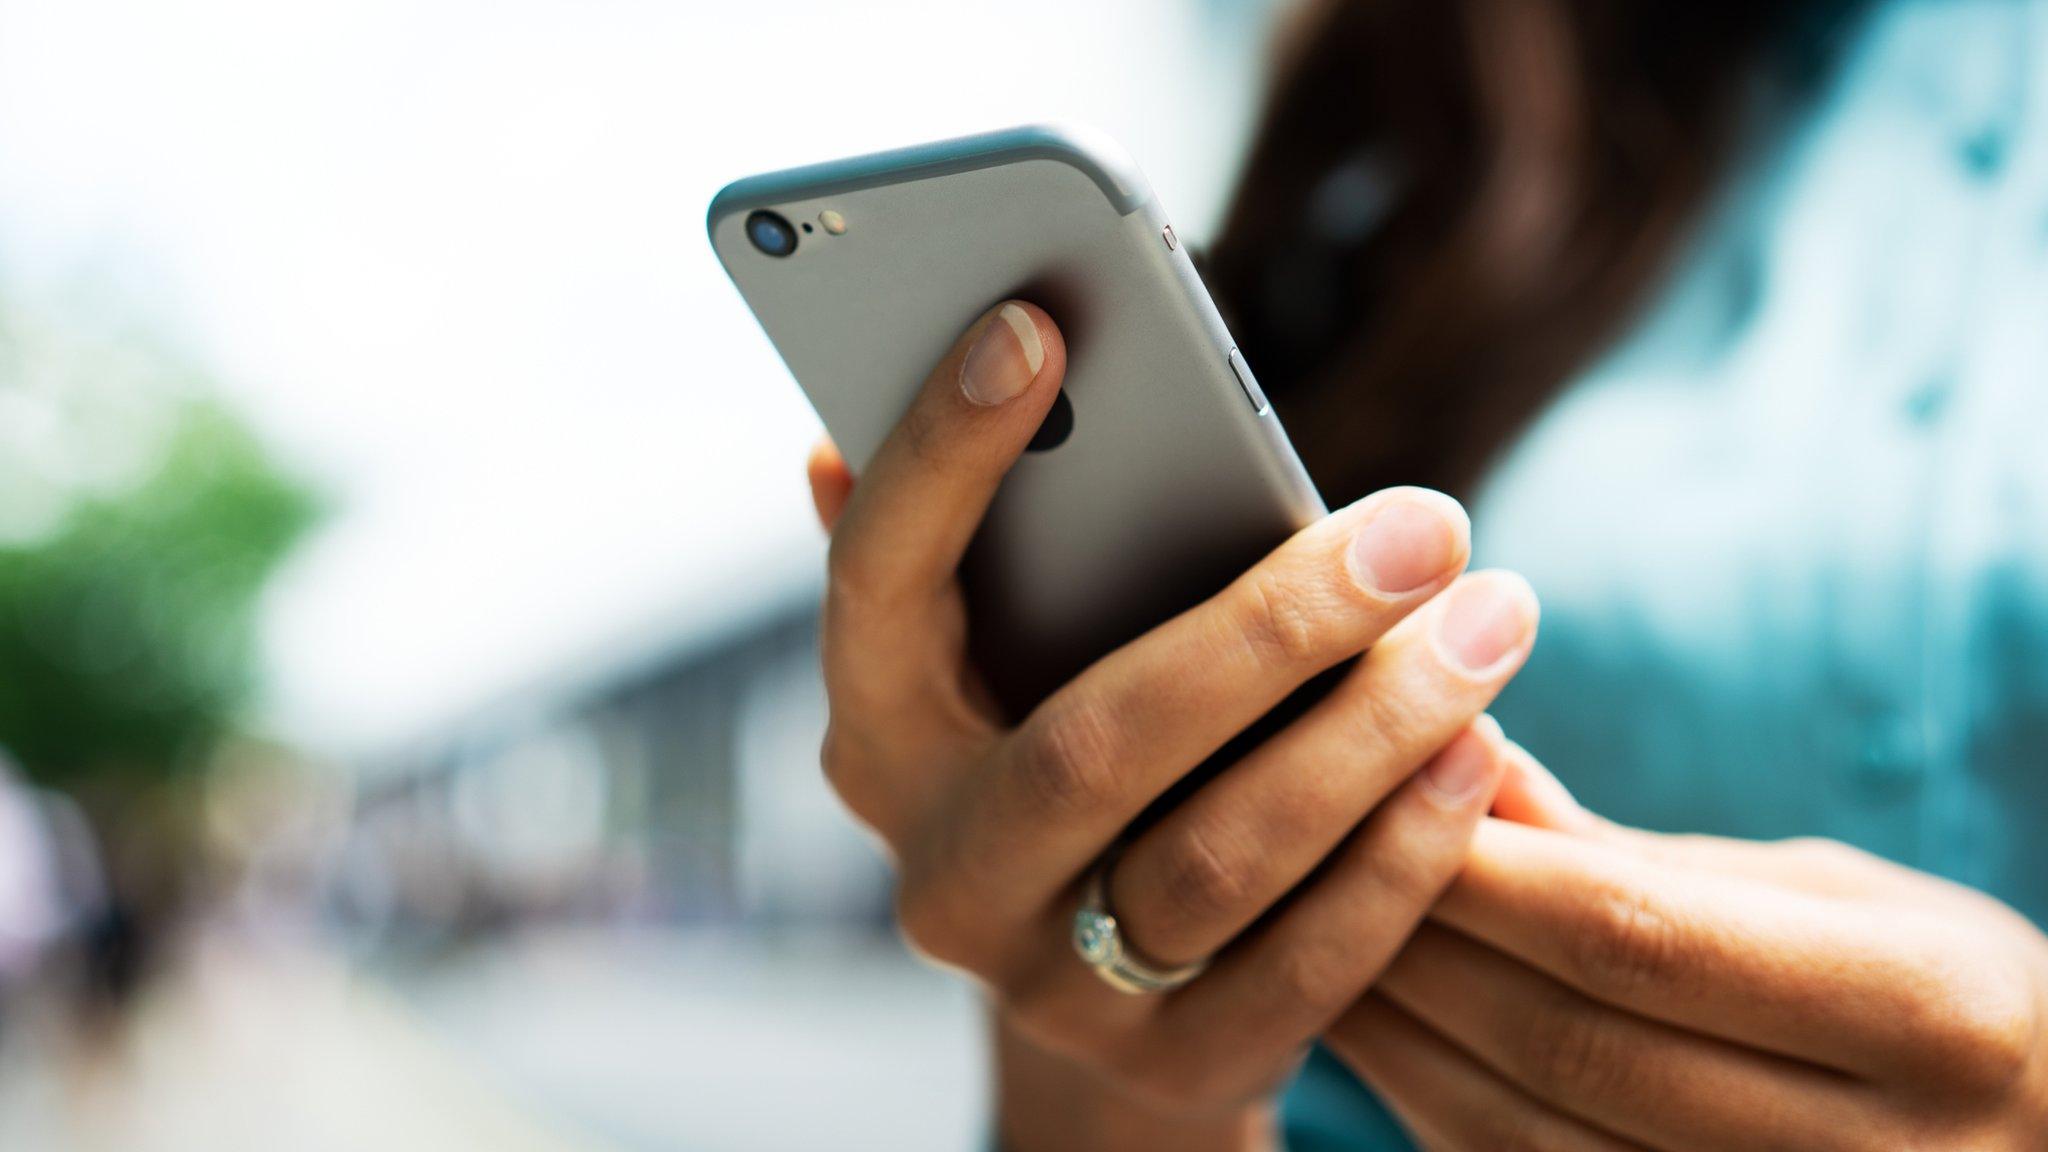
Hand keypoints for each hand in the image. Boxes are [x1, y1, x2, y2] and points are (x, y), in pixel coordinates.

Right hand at [804, 301, 1540, 1130]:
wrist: (1111, 996)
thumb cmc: (1077, 753)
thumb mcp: (1014, 661)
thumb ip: (968, 557)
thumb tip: (838, 446)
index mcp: (881, 738)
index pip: (878, 589)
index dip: (940, 461)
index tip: (1037, 323)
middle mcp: (942, 871)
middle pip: (1094, 744)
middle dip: (1271, 628)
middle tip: (1423, 525)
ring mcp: (1050, 985)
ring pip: (1220, 858)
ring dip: (1375, 732)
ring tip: (1493, 619)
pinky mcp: (1173, 1064)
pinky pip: (1307, 963)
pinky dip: (1405, 852)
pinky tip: (1484, 748)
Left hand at [1328, 736, 2047, 1149]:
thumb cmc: (1932, 997)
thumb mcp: (1833, 900)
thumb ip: (1640, 856)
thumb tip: (1461, 758)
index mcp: (1926, 1016)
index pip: (1638, 935)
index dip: (1484, 865)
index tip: (1376, 782)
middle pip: (1563, 1039)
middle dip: (1413, 938)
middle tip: (1304, 848)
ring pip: (1519, 1133)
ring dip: (1393, 1027)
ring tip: (1303, 929)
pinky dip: (1423, 1101)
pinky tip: (1366, 1026)